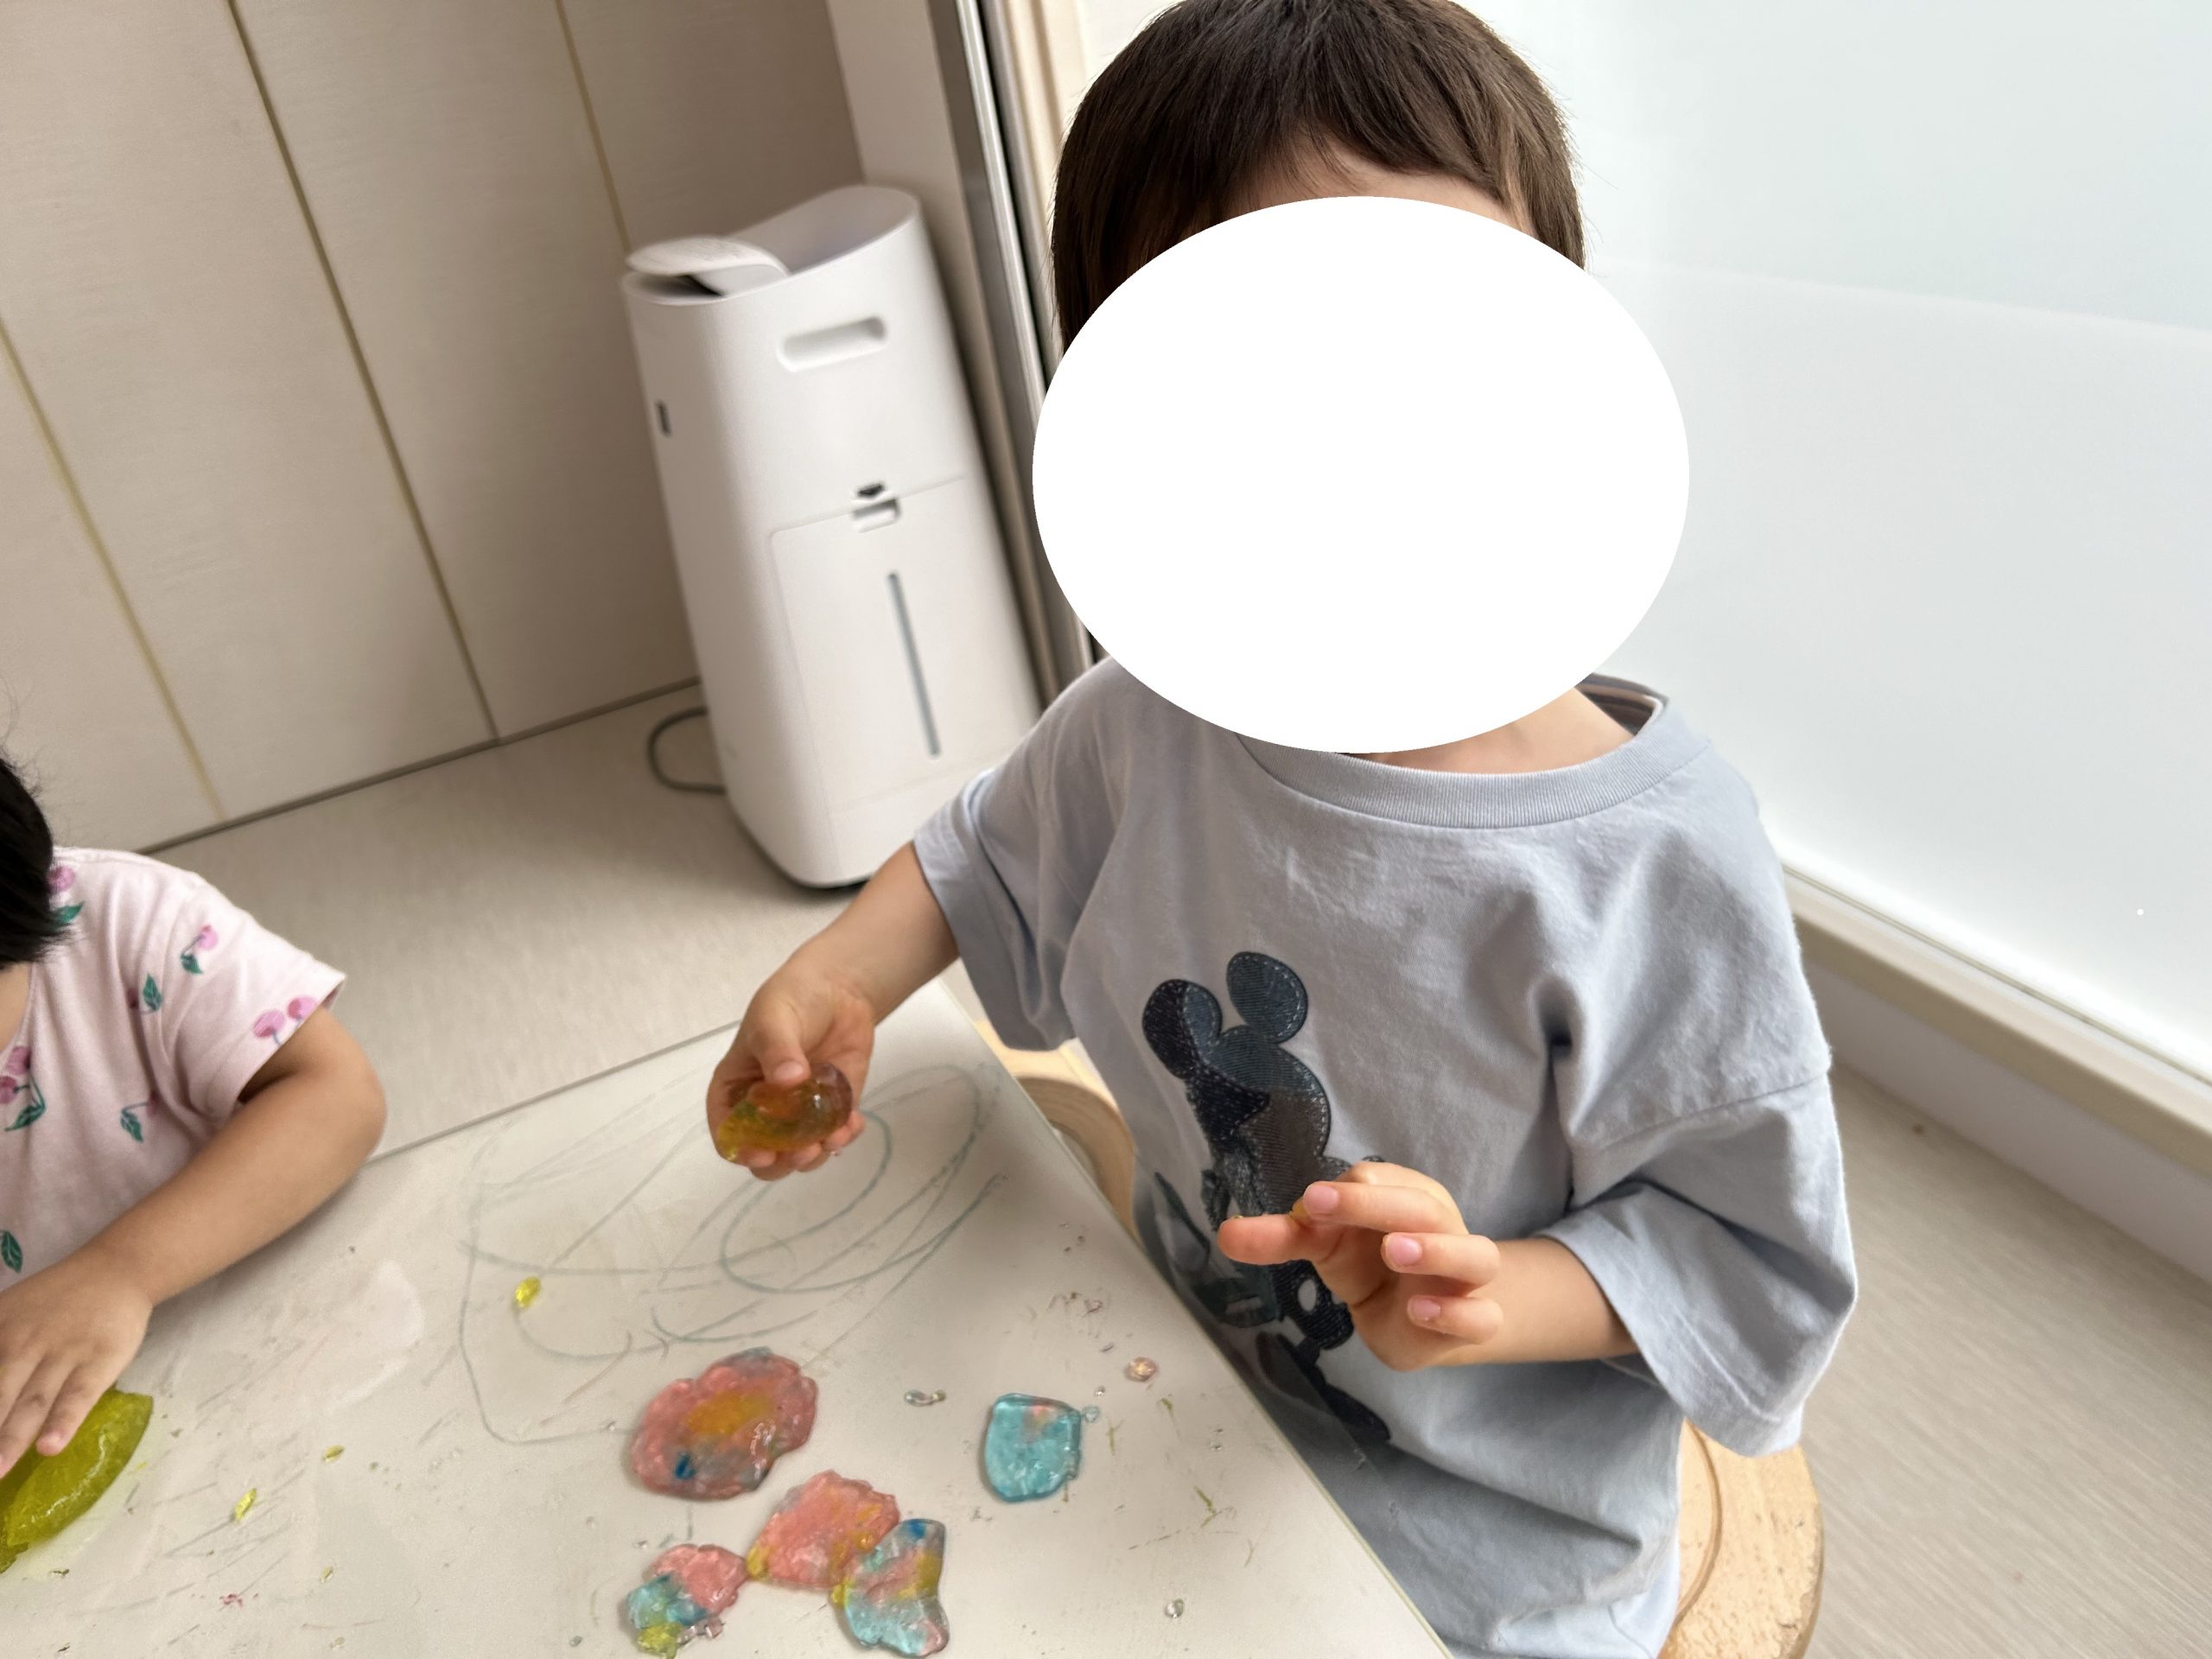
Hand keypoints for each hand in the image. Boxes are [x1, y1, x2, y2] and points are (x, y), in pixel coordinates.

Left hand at [0, 1245, 152, 1468]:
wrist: (117, 1270)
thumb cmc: (54, 1300)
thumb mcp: (6, 1311)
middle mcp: (23, 1342)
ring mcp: (63, 1353)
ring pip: (31, 1403)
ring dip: (10, 1439)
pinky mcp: (99, 1361)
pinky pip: (78, 1396)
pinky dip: (64, 1422)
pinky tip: (50, 1447)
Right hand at [708, 958, 875, 1180]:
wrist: (838, 991)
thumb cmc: (791, 1000)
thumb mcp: (774, 1017)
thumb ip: (778, 1048)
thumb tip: (788, 1080)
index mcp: (735, 1090)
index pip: (728, 1131)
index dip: (740, 1150)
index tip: (762, 1154)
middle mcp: (764, 1109)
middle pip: (765, 1153)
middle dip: (783, 1161)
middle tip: (804, 1151)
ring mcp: (799, 1113)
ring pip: (800, 1153)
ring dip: (815, 1155)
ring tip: (833, 1138)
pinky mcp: (832, 1110)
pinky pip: (834, 1136)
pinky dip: (843, 1137)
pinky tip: (852, 1124)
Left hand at [1216, 1162, 1502, 1371]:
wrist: (1417, 1316)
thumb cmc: (1369, 1261)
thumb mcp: (1324, 1245)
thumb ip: (1281, 1237)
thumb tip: (1224, 1233)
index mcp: (1406, 1196)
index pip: (1383, 1181)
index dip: (1348, 1191)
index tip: (1310, 1203)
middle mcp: (1443, 1228)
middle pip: (1425, 1208)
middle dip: (1379, 1206)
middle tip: (1329, 1207)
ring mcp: (1463, 1276)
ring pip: (1475, 1255)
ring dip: (1437, 1250)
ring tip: (1394, 1251)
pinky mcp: (1472, 1322)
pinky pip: (1481, 1316)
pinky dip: (1456, 1312)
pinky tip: (1419, 1311)